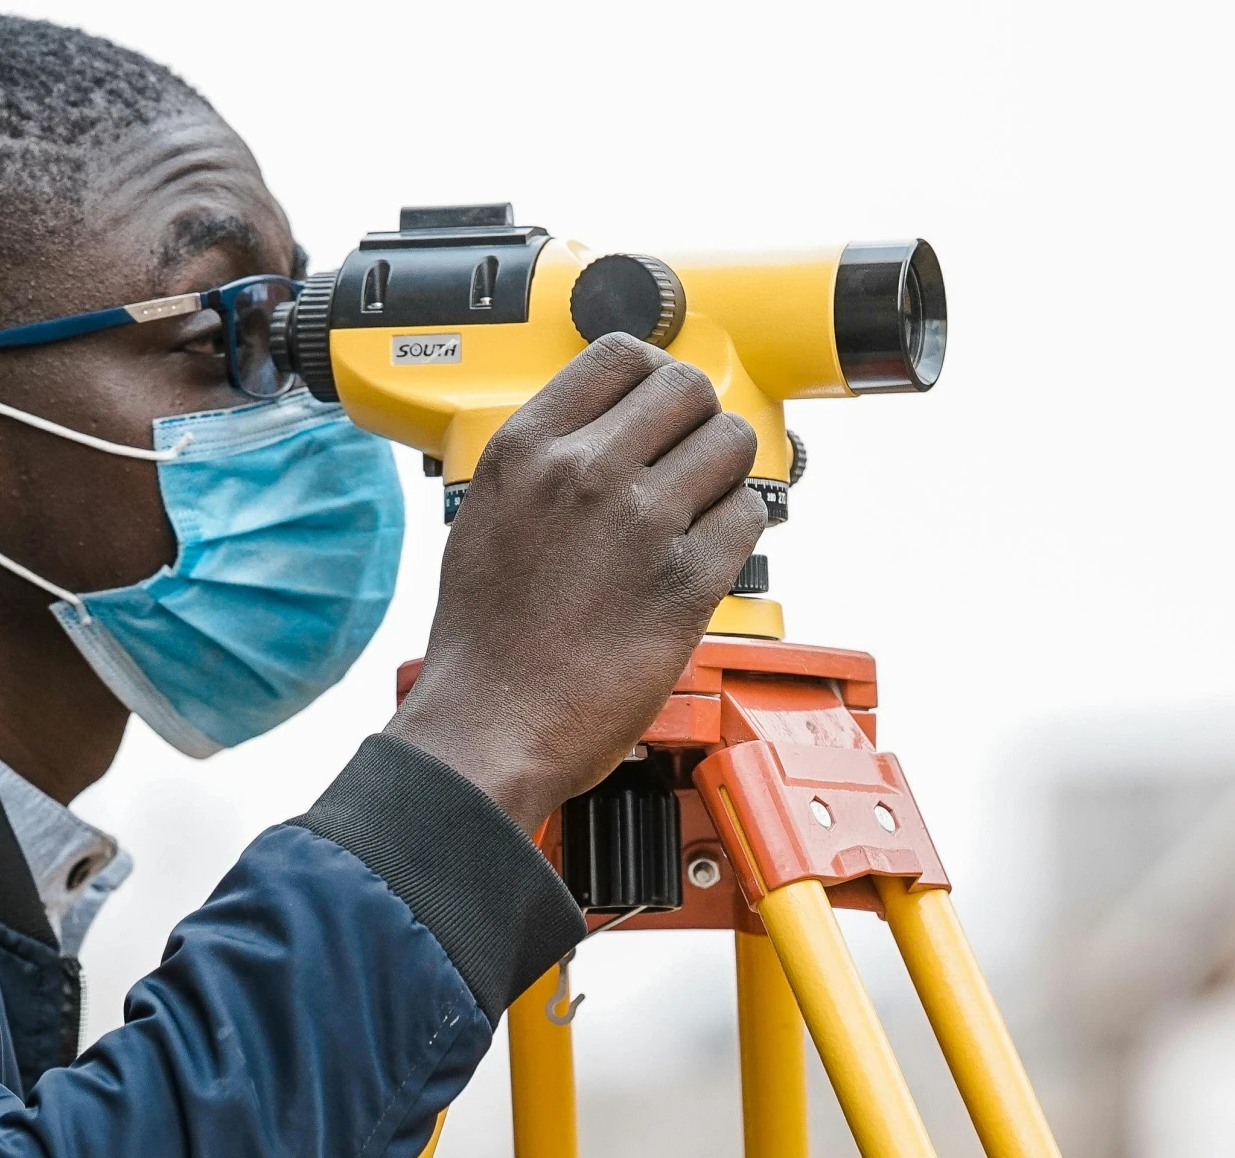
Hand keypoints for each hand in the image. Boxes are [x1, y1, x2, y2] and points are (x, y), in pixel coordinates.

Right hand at [388, 334, 764, 833]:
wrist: (492, 725)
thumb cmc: (486, 638)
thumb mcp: (488, 515)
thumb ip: (545, 460)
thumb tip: (605, 425)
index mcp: (528, 449)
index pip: (621, 354)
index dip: (653, 374)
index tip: (659, 404)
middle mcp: (585, 472)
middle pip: (687, 387)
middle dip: (697, 418)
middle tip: (688, 457)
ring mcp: (641, 523)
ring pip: (730, 443)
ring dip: (725, 471)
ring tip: (699, 508)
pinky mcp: (687, 580)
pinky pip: (748, 515)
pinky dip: (736, 530)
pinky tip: (704, 555)